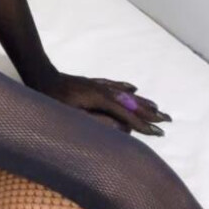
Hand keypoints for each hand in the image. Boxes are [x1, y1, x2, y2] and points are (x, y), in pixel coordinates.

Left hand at [37, 72, 171, 136]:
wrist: (40, 76)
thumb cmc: (53, 100)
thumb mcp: (73, 117)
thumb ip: (99, 123)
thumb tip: (123, 127)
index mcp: (100, 101)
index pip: (127, 115)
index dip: (143, 125)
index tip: (159, 133)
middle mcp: (103, 91)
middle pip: (131, 103)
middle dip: (150, 112)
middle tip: (168, 120)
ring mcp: (98, 85)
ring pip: (125, 94)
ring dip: (142, 101)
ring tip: (157, 106)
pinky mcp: (92, 82)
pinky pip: (114, 84)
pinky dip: (126, 87)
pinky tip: (133, 88)